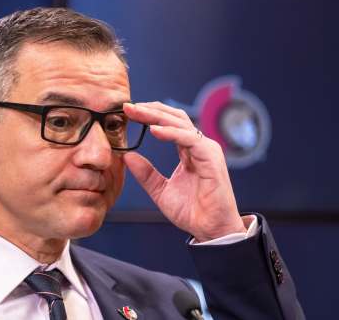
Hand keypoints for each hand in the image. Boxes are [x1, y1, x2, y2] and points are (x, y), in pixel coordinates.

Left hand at [122, 102, 245, 241]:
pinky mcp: (211, 159)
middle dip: (150, 110)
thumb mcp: (160, 191)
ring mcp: (207, 151)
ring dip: (157, 116)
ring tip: (137, 112)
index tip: (127, 112)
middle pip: (174, 118)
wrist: (211, 231)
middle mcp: (199, 147)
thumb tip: (127, 156)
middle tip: (128, 106)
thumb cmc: (192, 212)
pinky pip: (190, 139)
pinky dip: (172, 133)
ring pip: (181, 124)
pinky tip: (154, 130)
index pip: (168, 124)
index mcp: (189, 151)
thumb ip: (146, 173)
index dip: (149, 115)